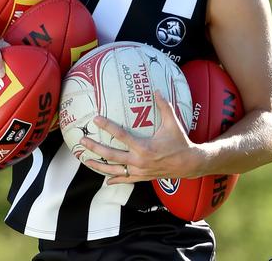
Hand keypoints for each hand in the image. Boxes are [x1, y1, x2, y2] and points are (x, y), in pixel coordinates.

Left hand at [80, 92, 203, 184]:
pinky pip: (125, 179)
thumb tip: (156, 90)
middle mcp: (139, 161)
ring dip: (99, 165)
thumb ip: (164, 106)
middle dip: (95, 148)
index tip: (96, 119)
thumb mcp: (173, 123)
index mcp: (144, 147)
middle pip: (111, 155)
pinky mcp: (142, 177)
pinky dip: (114, 179)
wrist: (188, 163)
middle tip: (82, 140)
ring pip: (114, 169)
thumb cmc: (179, 142)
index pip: (121, 135)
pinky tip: (105, 180)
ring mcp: (139, 171)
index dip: (107, 126)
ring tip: (85, 159)